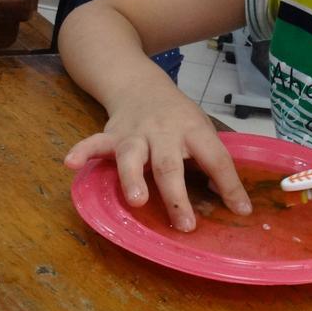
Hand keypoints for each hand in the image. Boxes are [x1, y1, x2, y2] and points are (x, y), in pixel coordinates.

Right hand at [64, 88, 251, 231]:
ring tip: (137, 201)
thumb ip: (212, 161)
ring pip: (132, 155)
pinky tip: (71, 164)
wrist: (142, 85)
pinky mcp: (111, 134)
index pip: (216, 158)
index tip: (241, 211)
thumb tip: (226, 200)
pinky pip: (95, 143)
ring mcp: (135, 133)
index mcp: (194, 131)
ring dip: (133, 178)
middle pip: (169, 163)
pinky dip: (83, 152)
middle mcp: (164, 132)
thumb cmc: (178, 117)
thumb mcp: (202, 131)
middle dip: (176, 195)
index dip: (229, 185)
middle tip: (185, 225)